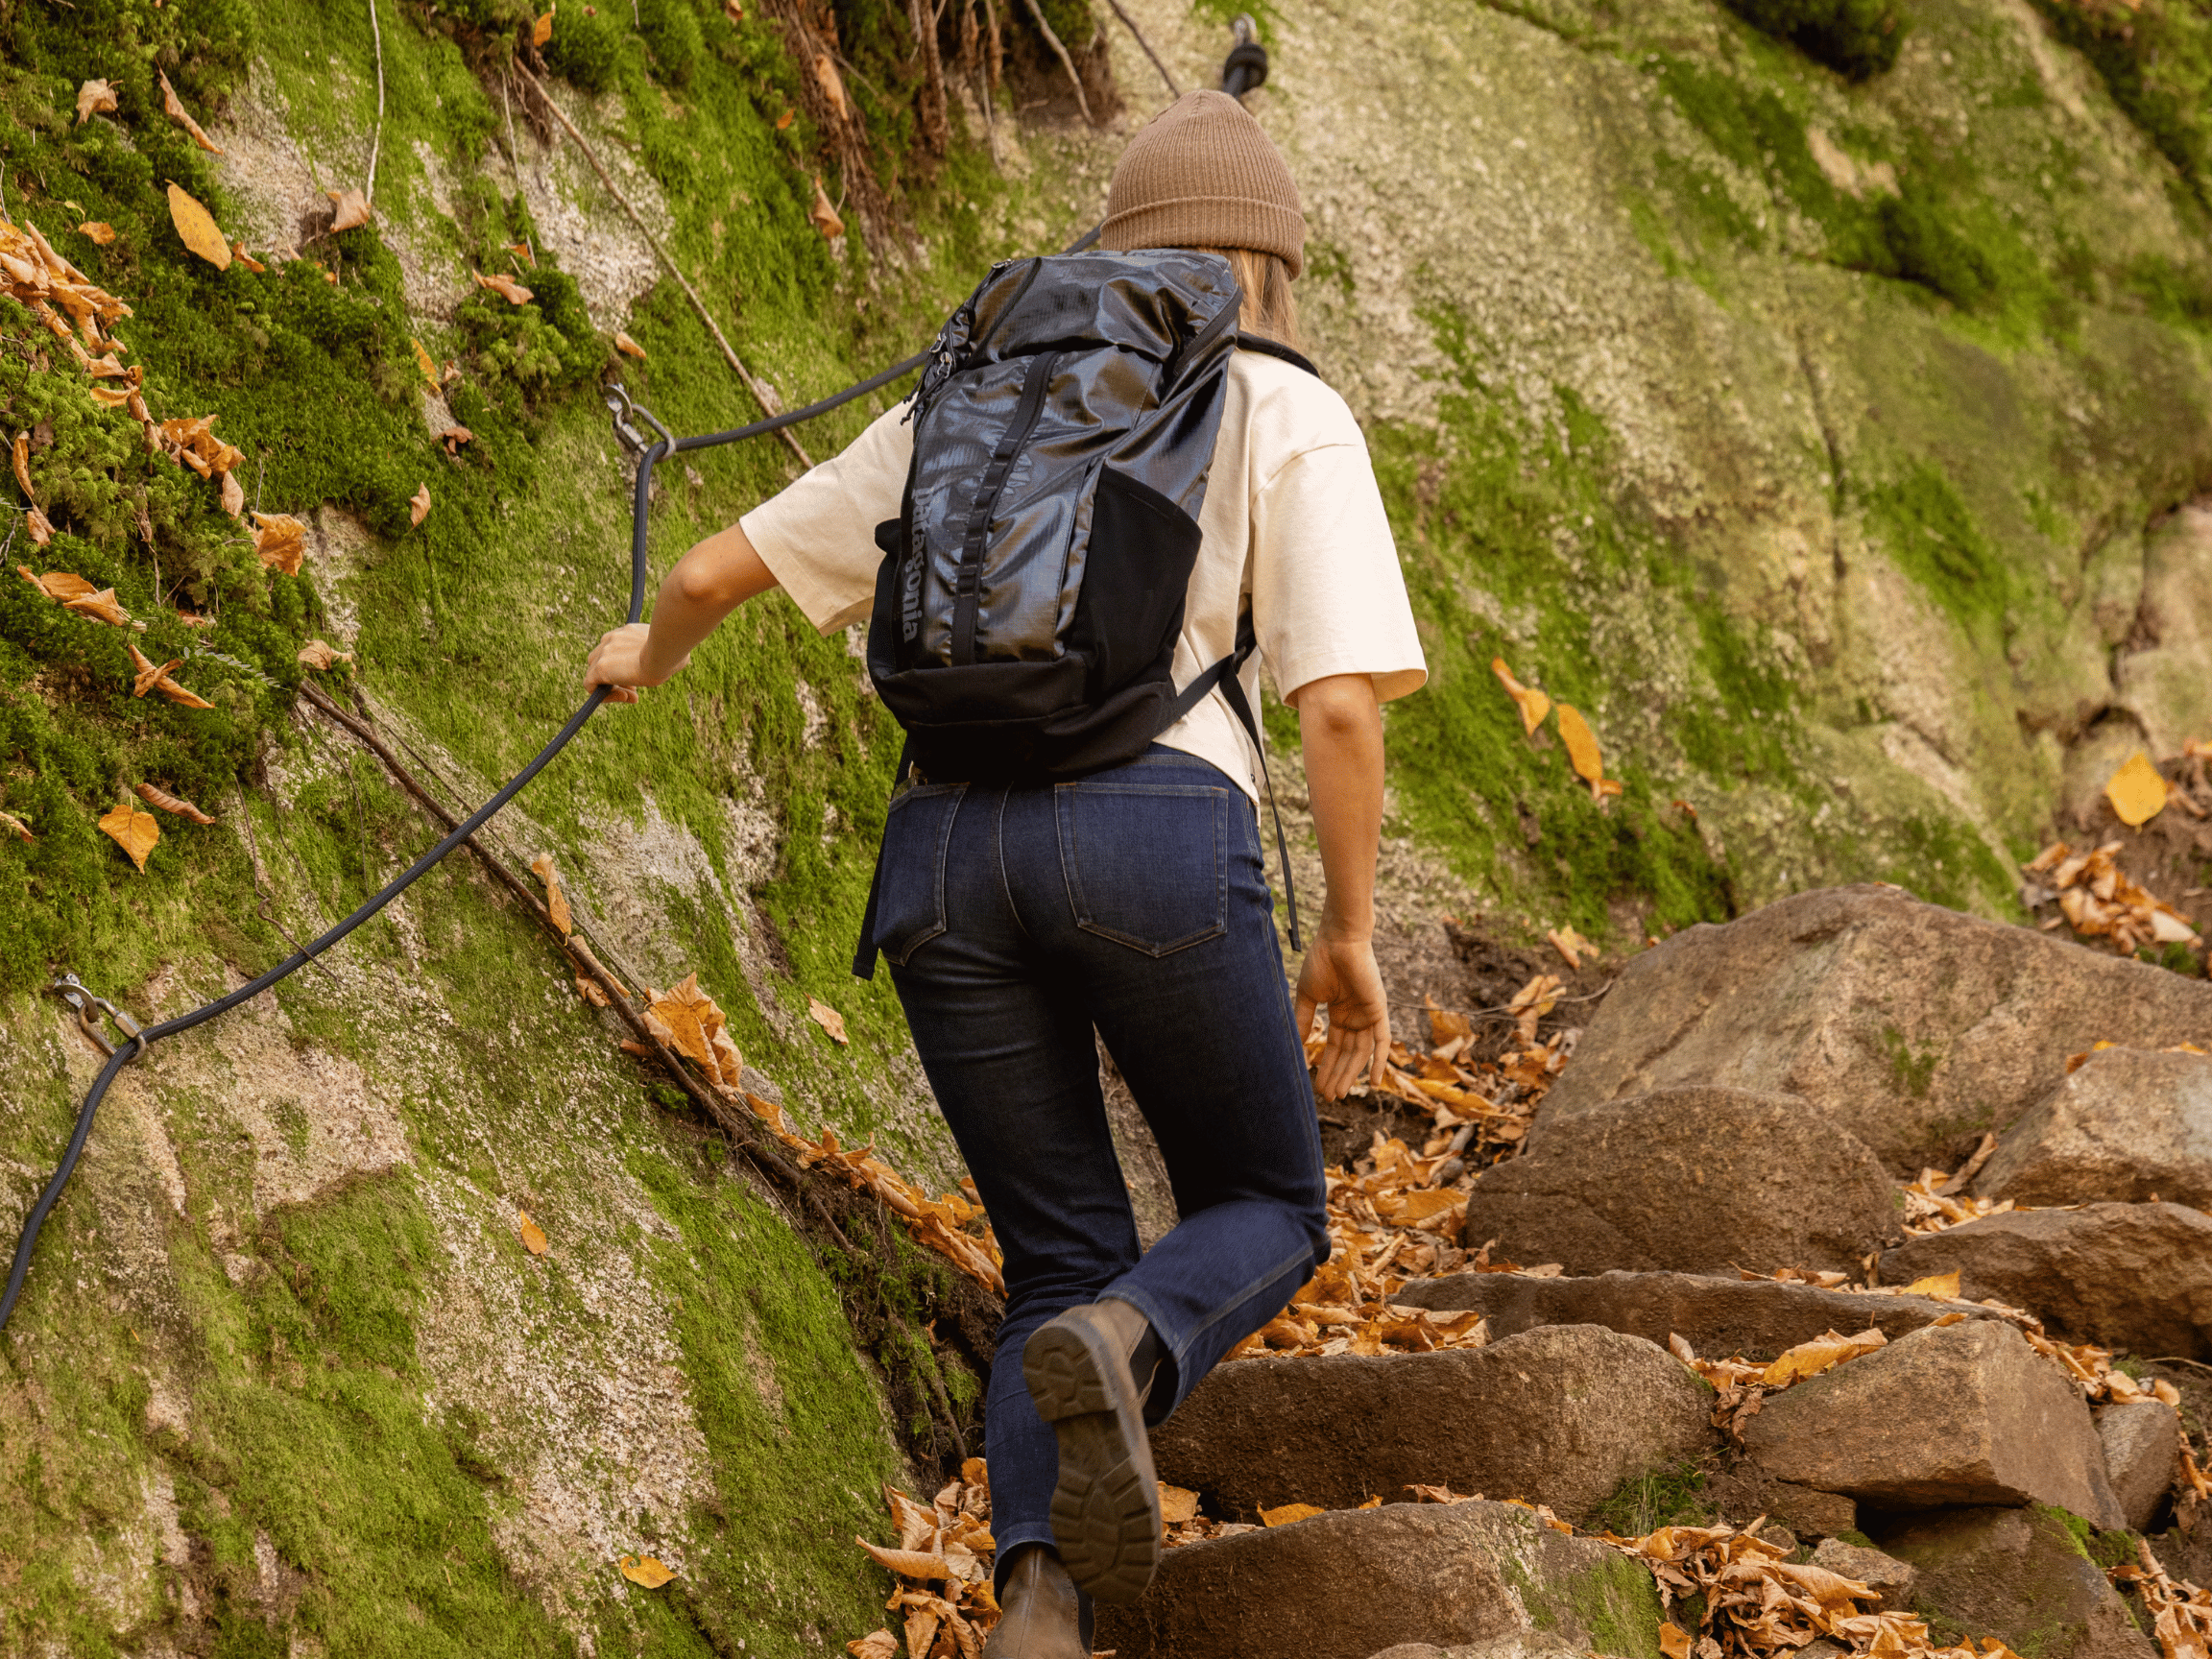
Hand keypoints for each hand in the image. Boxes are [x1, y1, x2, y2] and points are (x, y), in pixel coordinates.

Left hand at [583, 622, 682, 704]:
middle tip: (634, 688)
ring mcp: (603, 652)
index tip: (639, 675)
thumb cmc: (675, 650)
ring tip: (628, 695)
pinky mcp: (599, 668)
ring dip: (610, 686)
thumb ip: (665, 653)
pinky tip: (624, 697)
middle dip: (616, 675)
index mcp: (626, 632)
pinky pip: (590, 685)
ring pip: (594, 672)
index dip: (625, 664)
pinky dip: (604, 695)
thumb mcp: (671, 649)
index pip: (616, 648)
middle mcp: (612, 638)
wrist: (665, 650)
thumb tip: (679, 658)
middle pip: (602, 659)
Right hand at [1293, 931, 1390, 1101]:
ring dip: (1352, 1073)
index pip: (1335, 1046)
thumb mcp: (1309, 996)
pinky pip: (1383, 1040)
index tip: (1317, 1085)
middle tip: (1329, 1097)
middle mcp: (1356, 1016)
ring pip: (1361, 1052)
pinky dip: (1382, 1061)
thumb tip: (1300, 1045)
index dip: (1327, 1066)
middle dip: (1338, 1075)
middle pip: (1348, 1054)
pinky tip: (1376, 1081)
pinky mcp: (1378, 1010)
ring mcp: (1368, 1014)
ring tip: (1340, 1093)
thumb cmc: (1321, 961)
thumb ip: (1305, 1020)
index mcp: (1340, 1012)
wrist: (1338, 941)